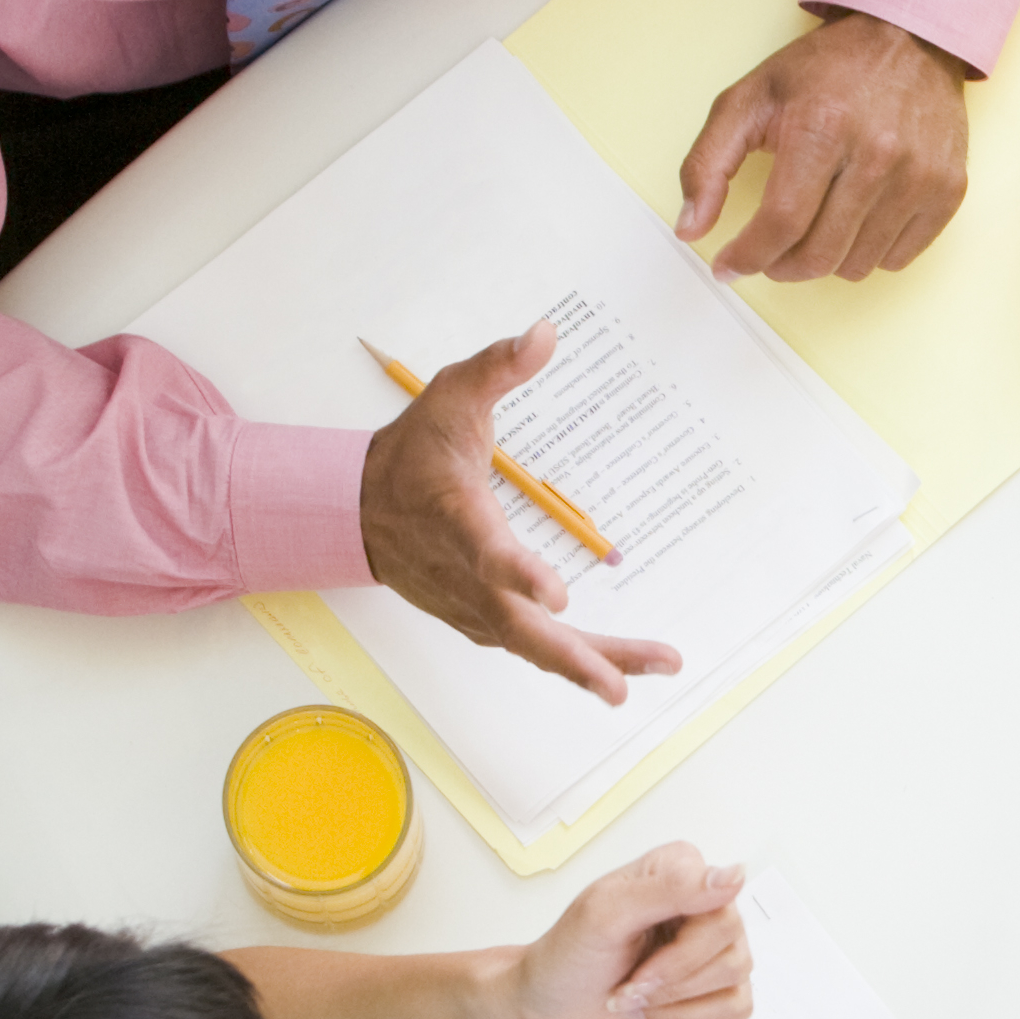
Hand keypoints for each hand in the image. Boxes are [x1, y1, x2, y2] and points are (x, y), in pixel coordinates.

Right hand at [356, 322, 682, 703]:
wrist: (360, 509)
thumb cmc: (412, 453)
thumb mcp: (449, 397)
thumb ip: (495, 367)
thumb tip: (544, 334)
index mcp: (457, 519)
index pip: (486, 552)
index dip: (518, 574)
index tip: (557, 593)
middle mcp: (465, 574)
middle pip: (518, 627)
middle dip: (573, 656)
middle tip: (624, 684)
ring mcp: (471, 604)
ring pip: (532, 646)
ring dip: (591, 663)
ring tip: (658, 666)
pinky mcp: (481, 619)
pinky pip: (532, 646)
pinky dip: (576, 661)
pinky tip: (622, 668)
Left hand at [500, 845, 748, 1018]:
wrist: (547, 1014)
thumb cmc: (567, 959)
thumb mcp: (605, 913)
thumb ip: (669, 888)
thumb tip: (734, 875)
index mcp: (683, 876)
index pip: (725, 915)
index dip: (685, 954)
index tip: (639, 968)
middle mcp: (705, 914)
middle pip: (736, 959)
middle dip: (673, 986)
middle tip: (629, 987)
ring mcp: (712, 958)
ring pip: (737, 996)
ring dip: (677, 1011)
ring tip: (637, 1001)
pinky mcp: (712, 1000)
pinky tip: (657, 1017)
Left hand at [677, 6, 975, 278]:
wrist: (908, 37)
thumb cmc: (827, 69)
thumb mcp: (749, 98)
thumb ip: (708, 163)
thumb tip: (690, 229)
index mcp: (821, 127)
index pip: (780, 224)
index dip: (747, 257)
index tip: (728, 266)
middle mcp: (877, 154)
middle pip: (819, 255)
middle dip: (780, 266)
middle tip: (768, 252)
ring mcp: (919, 176)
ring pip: (857, 265)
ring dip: (825, 260)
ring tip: (813, 227)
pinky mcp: (948, 191)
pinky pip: (899, 259)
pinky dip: (869, 253)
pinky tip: (854, 221)